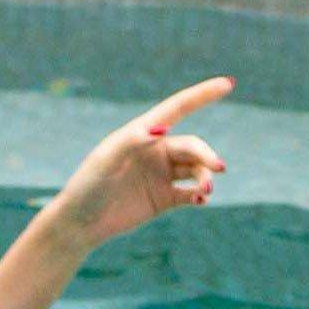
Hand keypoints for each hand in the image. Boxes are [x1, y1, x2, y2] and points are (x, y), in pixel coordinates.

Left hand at [48, 75, 231, 251]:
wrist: (79, 224)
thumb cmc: (87, 186)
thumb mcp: (106, 160)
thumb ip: (131, 141)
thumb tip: (160, 129)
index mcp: (142, 133)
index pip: (177, 108)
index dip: (202, 95)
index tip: (228, 83)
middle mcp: (156, 151)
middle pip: (192, 146)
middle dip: (206, 155)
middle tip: (217, 168)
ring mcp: (162, 176)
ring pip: (195, 170)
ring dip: (205, 177)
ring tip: (206, 190)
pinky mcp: (164, 199)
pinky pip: (190, 194)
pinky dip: (200, 195)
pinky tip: (201, 199)